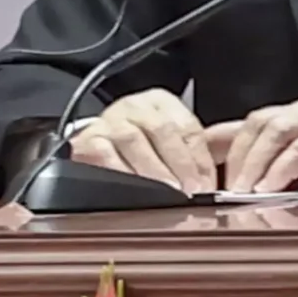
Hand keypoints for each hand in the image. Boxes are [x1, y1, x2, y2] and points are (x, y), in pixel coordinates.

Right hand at [69, 89, 217, 192]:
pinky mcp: (85, 140)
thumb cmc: (141, 147)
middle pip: (163, 131)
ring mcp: (108, 120)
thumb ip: (194, 157)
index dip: (200, 160)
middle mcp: (134, 105)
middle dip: (180, 166)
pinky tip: (135, 190)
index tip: (208, 185)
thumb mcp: (170, 143)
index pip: (188, 128)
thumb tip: (212, 184)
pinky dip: (122, 174)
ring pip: (134, 141)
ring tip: (168, 194)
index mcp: (161, 102)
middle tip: (191, 192)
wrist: (94, 143)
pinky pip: (105, 156)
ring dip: (153, 171)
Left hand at [216, 101, 297, 194]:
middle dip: (229, 159)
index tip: (189, 177)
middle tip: (215, 193)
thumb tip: (239, 193)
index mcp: (297, 118)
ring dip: (251, 164)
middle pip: (252, 125)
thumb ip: (282, 171)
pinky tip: (270, 189)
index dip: (211, 147)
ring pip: (273, 131)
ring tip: (239, 192)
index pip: (242, 126)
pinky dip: (282, 168)